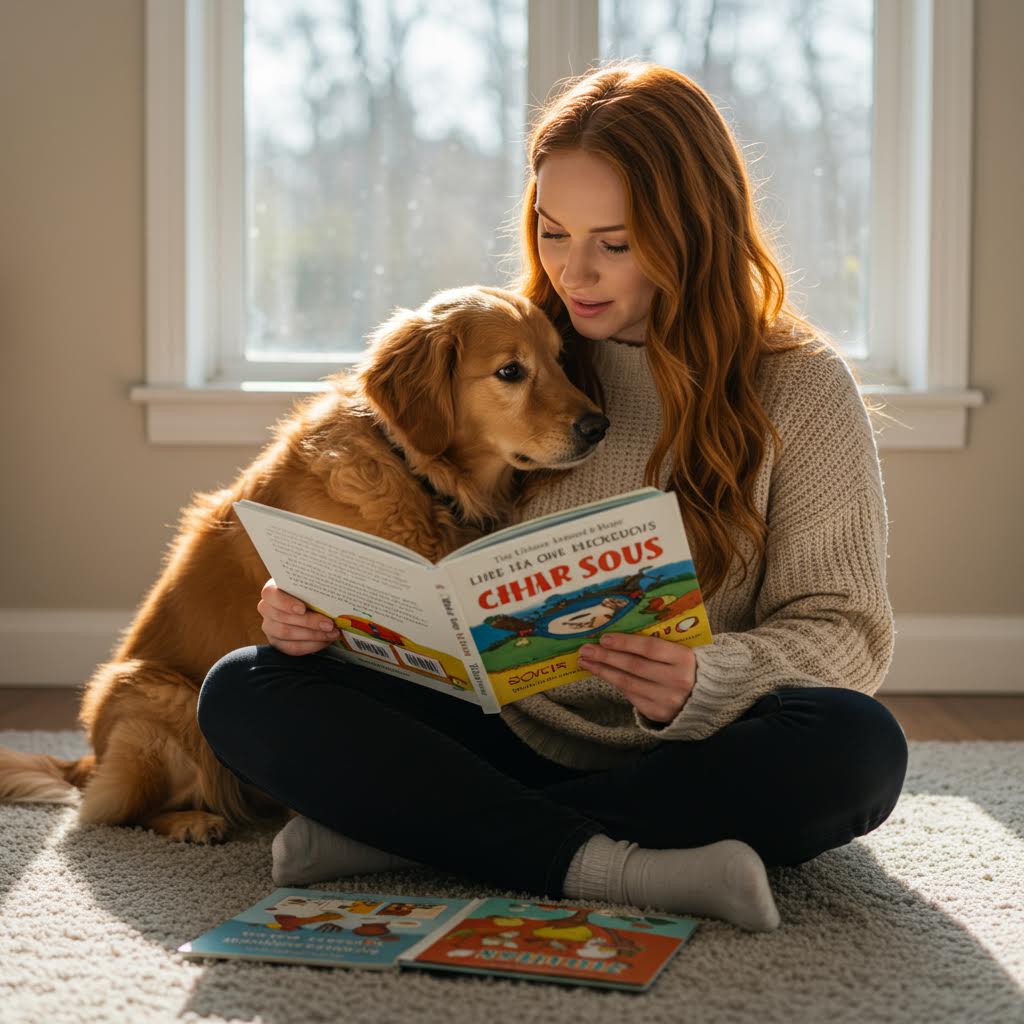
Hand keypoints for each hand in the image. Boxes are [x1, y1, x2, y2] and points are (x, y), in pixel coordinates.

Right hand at [258, 578, 338, 655]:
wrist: (312, 607)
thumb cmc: (310, 592)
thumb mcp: (311, 588)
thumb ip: (314, 589)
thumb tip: (329, 594)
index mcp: (272, 590)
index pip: (270, 594)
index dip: (285, 603)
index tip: (303, 609)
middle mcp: (266, 609)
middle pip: (282, 617)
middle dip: (309, 622)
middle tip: (329, 624)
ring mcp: (270, 627)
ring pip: (287, 633)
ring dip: (313, 634)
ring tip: (332, 633)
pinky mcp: (278, 643)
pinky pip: (293, 647)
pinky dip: (312, 645)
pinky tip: (326, 641)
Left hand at [577, 633, 695, 723]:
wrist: (707, 695)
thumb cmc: (689, 665)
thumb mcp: (682, 649)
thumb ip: (659, 641)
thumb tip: (620, 632)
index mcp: (685, 659)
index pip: (649, 648)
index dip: (624, 642)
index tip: (604, 637)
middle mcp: (677, 681)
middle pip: (633, 666)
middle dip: (606, 656)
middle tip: (586, 649)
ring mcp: (667, 700)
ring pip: (627, 683)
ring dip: (603, 671)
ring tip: (586, 661)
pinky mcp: (658, 713)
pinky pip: (631, 695)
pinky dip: (615, 683)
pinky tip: (603, 673)